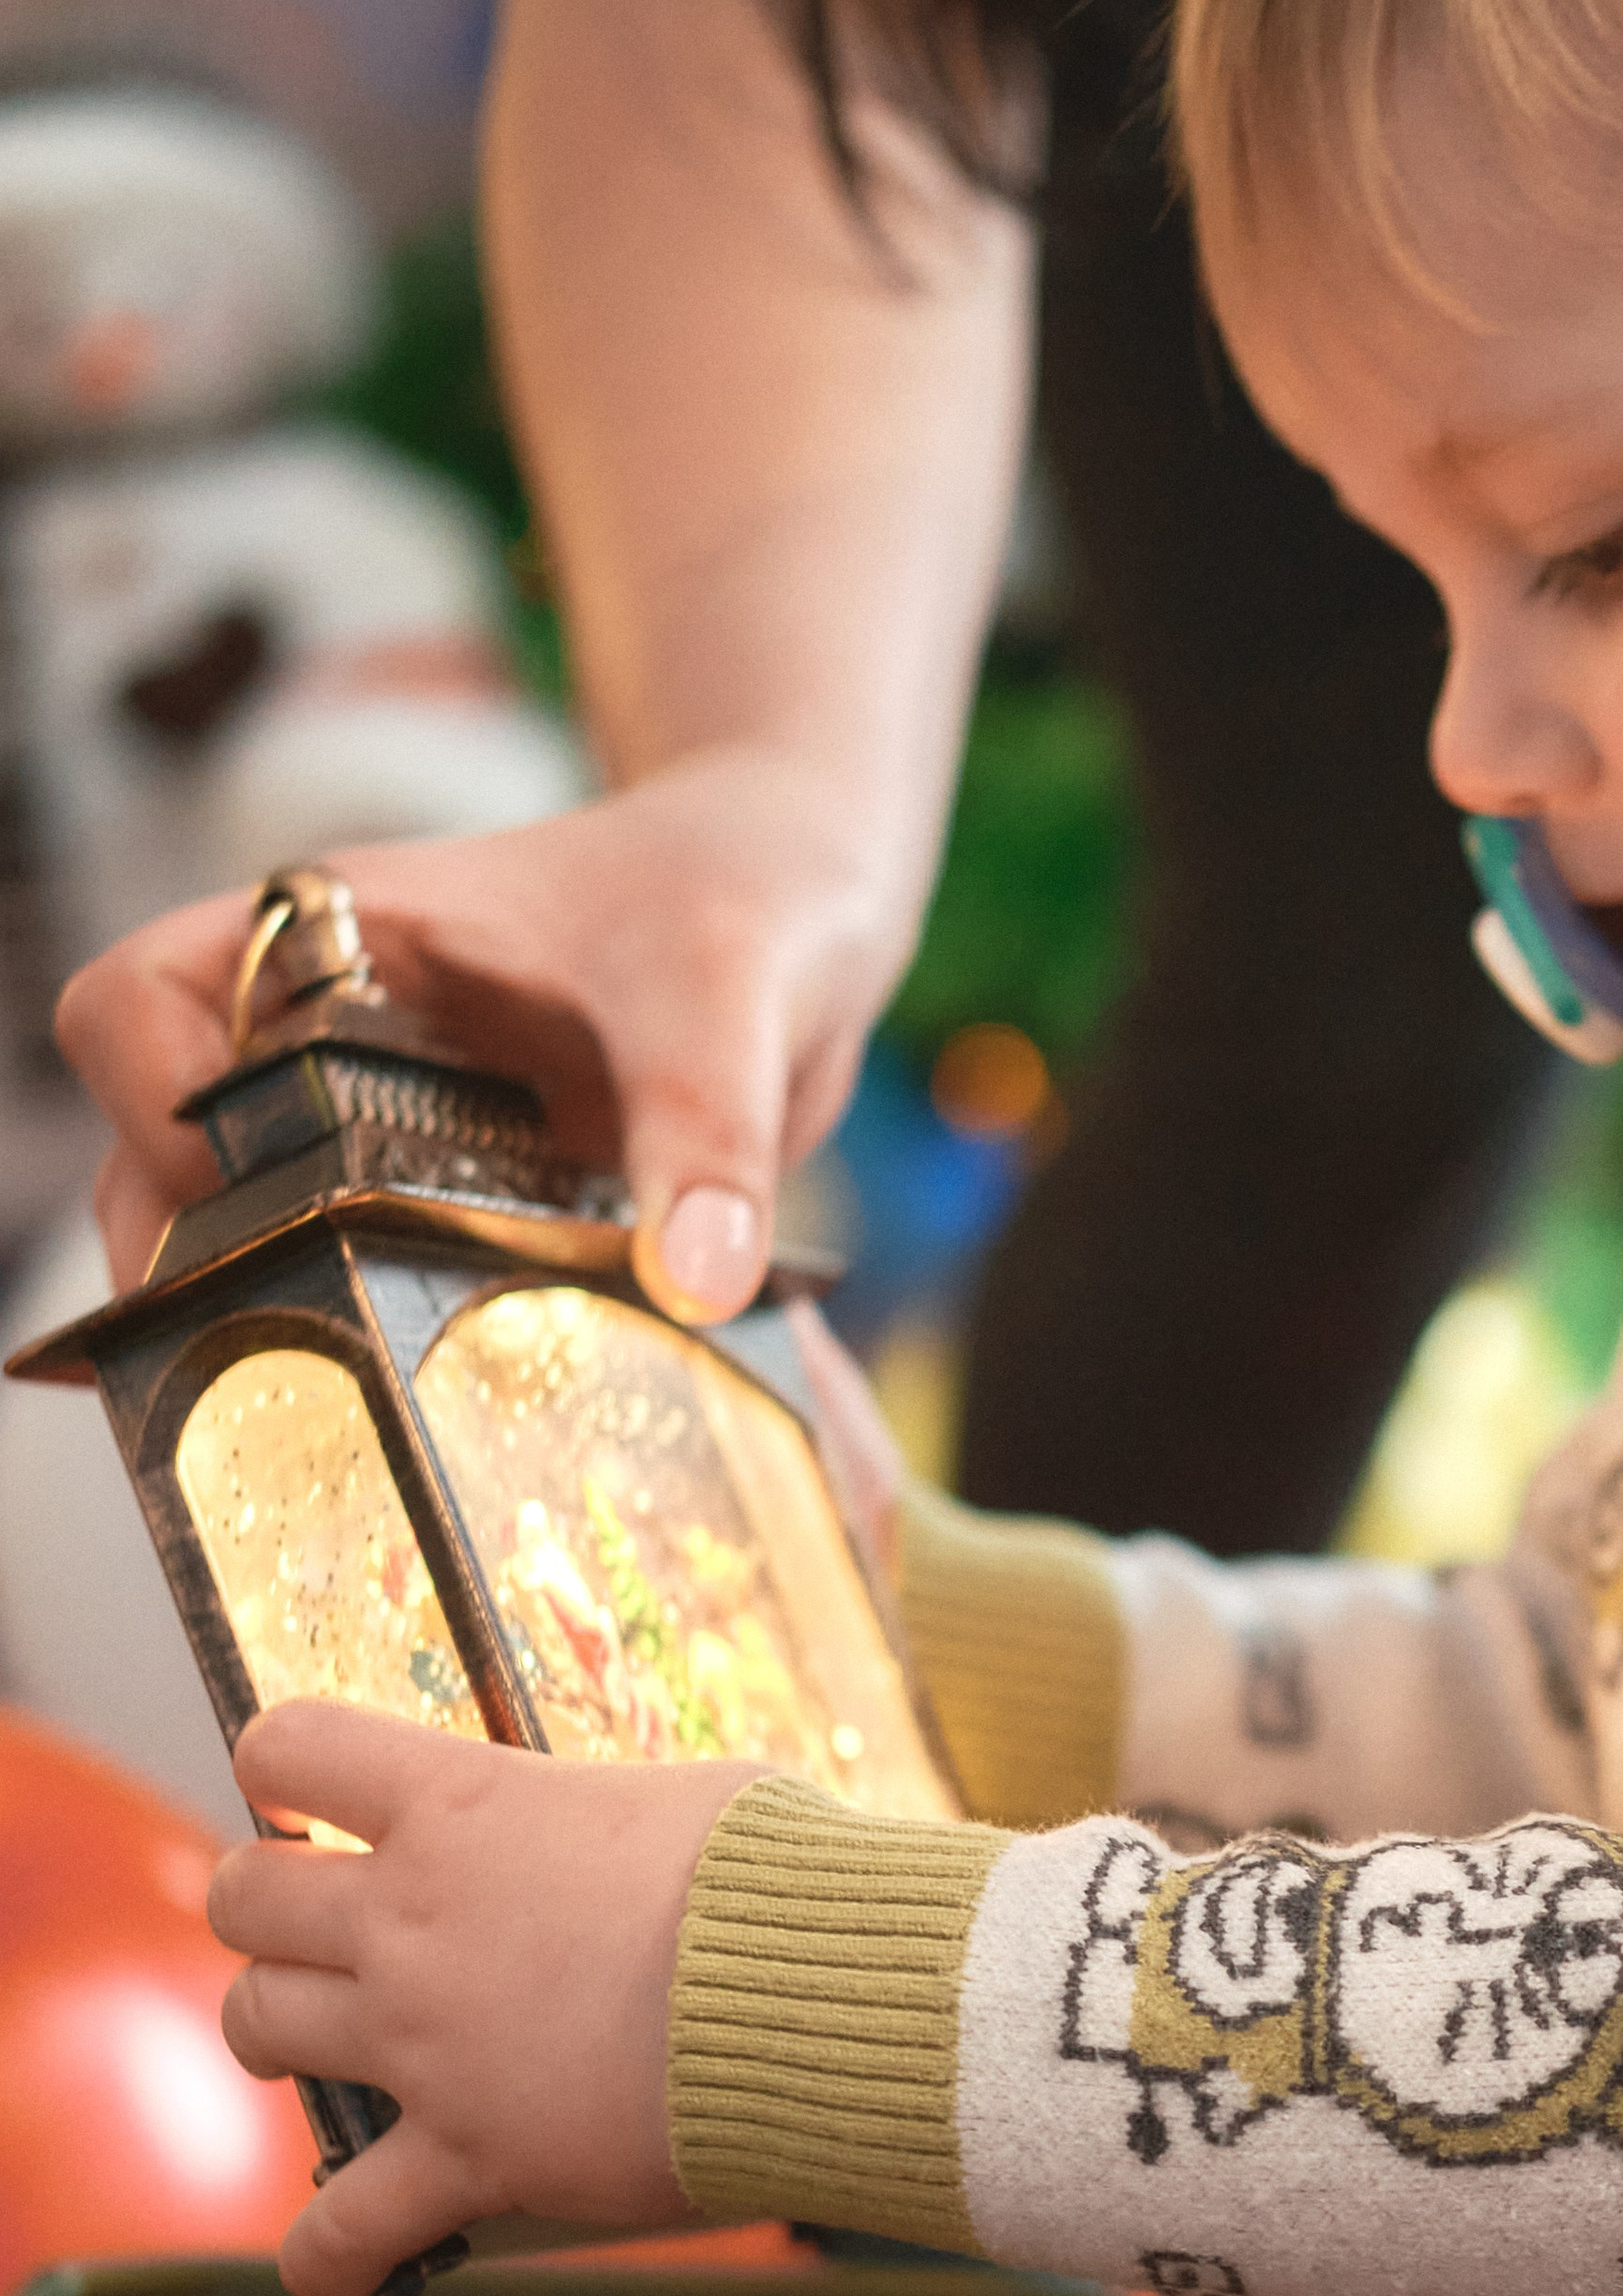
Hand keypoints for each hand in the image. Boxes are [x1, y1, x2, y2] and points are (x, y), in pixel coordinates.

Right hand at [55, 742, 909, 1315]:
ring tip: (365, 1395)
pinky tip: (458, 1409)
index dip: (149, 1095)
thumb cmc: (742, 885)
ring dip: (288, 1311)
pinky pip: (382, 1274)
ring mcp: (389, 1121)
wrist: (807, 897)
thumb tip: (694, 1280)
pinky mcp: (460, 1199)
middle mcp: (337, 1030)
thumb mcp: (729, 991)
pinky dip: (395, 1335)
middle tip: (294, 1351)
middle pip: (169, 1150)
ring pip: (258, 1230)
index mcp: (348, 934)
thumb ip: (708, 1123)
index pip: (142, 999)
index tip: (238, 1183)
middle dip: (197, 1258)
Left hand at [210, 1701, 755, 2295]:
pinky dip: (330, 2254)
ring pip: (257, 2028)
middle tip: (323, 1931)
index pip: (295, 1747)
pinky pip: (344, 2227)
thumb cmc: (782, 1881)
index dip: (286, 1766)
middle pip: (245, 1899)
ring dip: (278, 2038)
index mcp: (463, 1805)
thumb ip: (608, 1819)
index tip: (309, 1795)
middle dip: (268, 1911)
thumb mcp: (690, 1798)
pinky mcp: (466, 2155)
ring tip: (322, 2052)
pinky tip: (338, 2266)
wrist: (824, 2001)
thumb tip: (614, 1835)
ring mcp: (423, 2040)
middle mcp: (412, 1917)